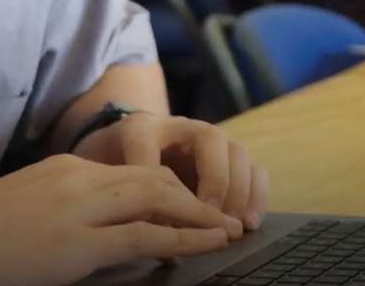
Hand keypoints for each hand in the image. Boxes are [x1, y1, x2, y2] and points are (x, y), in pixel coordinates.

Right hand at [0, 153, 241, 285]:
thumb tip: (106, 235)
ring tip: (227, 230)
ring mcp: (78, 208)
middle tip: (226, 217)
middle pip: (156, 179)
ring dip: (200, 215)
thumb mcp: (31, 207)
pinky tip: (206, 244)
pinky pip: (144, 236)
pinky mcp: (76, 244)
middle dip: (197, 198)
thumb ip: (70, 209)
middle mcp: (79, 179)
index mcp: (68, 169)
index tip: (198, 207)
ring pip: (159, 198)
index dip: (174, 189)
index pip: (136, 172)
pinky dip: (184, 239)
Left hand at [73, 112, 268, 231]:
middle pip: (210, 138)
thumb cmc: (118, 163)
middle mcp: (182, 128)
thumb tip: (152, 236)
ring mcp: (210, 142)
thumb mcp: (107, 175)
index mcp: (142, 129)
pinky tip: (250, 222)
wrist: (129, 144)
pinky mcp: (229, 160)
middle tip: (210, 215)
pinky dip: (257, 193)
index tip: (170, 211)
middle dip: (215, 180)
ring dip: (240, 189)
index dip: (159, 181)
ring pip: (236, 151)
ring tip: (236, 223)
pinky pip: (253, 168)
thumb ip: (122, 197)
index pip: (148, 144)